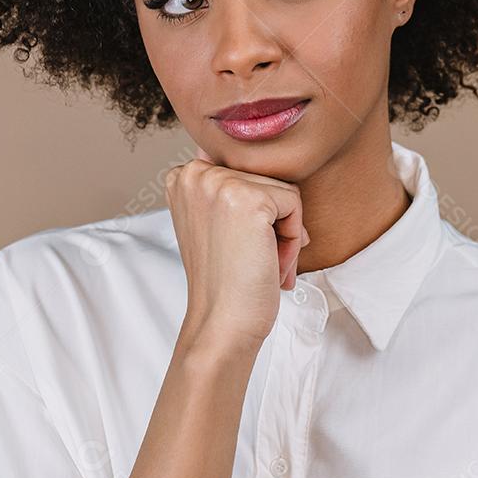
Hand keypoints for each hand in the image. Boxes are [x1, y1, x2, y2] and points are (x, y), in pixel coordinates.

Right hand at [166, 144, 310, 351]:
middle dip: (271, 224)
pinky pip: (294, 205)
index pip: (245, 171)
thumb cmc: (225, 281)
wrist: (222, 324)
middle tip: (250, 259)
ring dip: (283, 233)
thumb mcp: (212, 223)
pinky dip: (292, 240)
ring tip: (258, 262)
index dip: (252, 213)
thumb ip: (225, 188)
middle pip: (265, 179)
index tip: (234, 246)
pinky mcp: (248, 199)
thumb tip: (252, 153)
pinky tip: (269, 263)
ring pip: (282, 192)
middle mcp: (195, 173)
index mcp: (182, 176)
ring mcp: (220, 183)